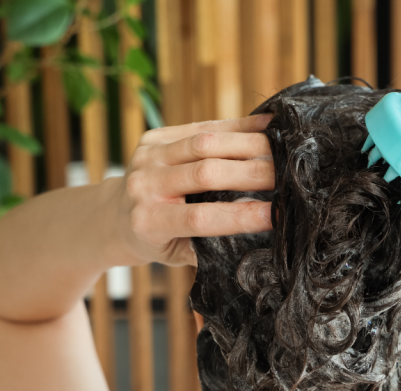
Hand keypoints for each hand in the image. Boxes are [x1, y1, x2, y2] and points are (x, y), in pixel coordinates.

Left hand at [115, 114, 275, 266]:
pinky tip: (266, 127)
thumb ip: (211, 249)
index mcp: (149, 222)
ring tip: (282, 150)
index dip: (240, 216)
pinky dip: (237, 126)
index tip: (275, 215)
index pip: (200, 218)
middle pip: (206, 173)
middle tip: (289, 178)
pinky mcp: (154, 136)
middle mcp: (144, 185)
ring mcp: (147, 156)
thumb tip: (260, 241)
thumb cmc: (153, 240)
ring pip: (206, 143)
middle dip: (252, 174)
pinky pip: (202, 126)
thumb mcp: (177, 255)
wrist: (111, 214)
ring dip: (249, 145)